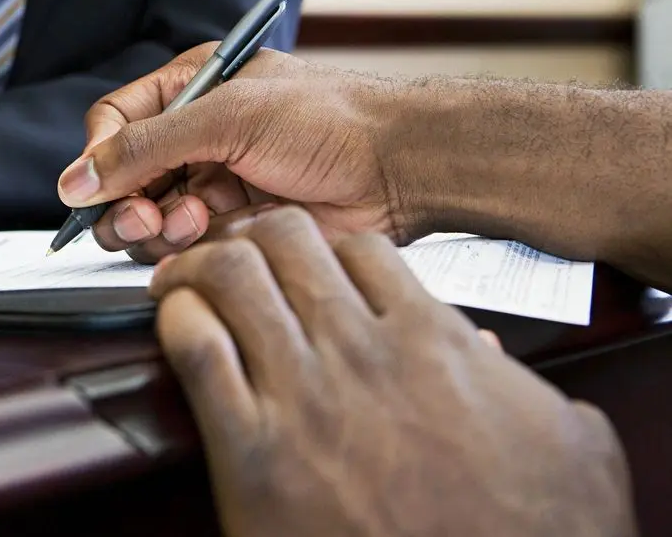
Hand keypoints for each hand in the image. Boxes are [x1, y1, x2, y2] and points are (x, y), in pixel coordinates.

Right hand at [58, 45, 398, 261]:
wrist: (399, 165)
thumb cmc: (326, 119)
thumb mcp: (226, 117)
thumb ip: (145, 147)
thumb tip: (76, 178)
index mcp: (189, 90)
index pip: (114, 122)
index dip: (97, 156)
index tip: (91, 188)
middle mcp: (195, 136)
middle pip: (123, 178)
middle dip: (125, 202)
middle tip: (145, 216)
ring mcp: (215, 183)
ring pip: (149, 218)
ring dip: (159, 225)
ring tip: (192, 220)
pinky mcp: (236, 226)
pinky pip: (186, 245)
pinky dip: (190, 243)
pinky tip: (217, 230)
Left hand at [153, 207, 634, 536]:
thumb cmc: (525, 536)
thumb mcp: (566, 447)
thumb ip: (518, 382)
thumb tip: (479, 346)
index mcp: (433, 342)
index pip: (359, 248)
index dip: (323, 245)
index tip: (303, 261)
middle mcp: (362, 354)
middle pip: (286, 241)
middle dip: (252, 235)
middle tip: (233, 254)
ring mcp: (304, 397)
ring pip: (233, 276)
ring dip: (201, 265)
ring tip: (187, 277)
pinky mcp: (251, 452)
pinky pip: (197, 350)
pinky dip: (177, 320)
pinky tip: (175, 322)